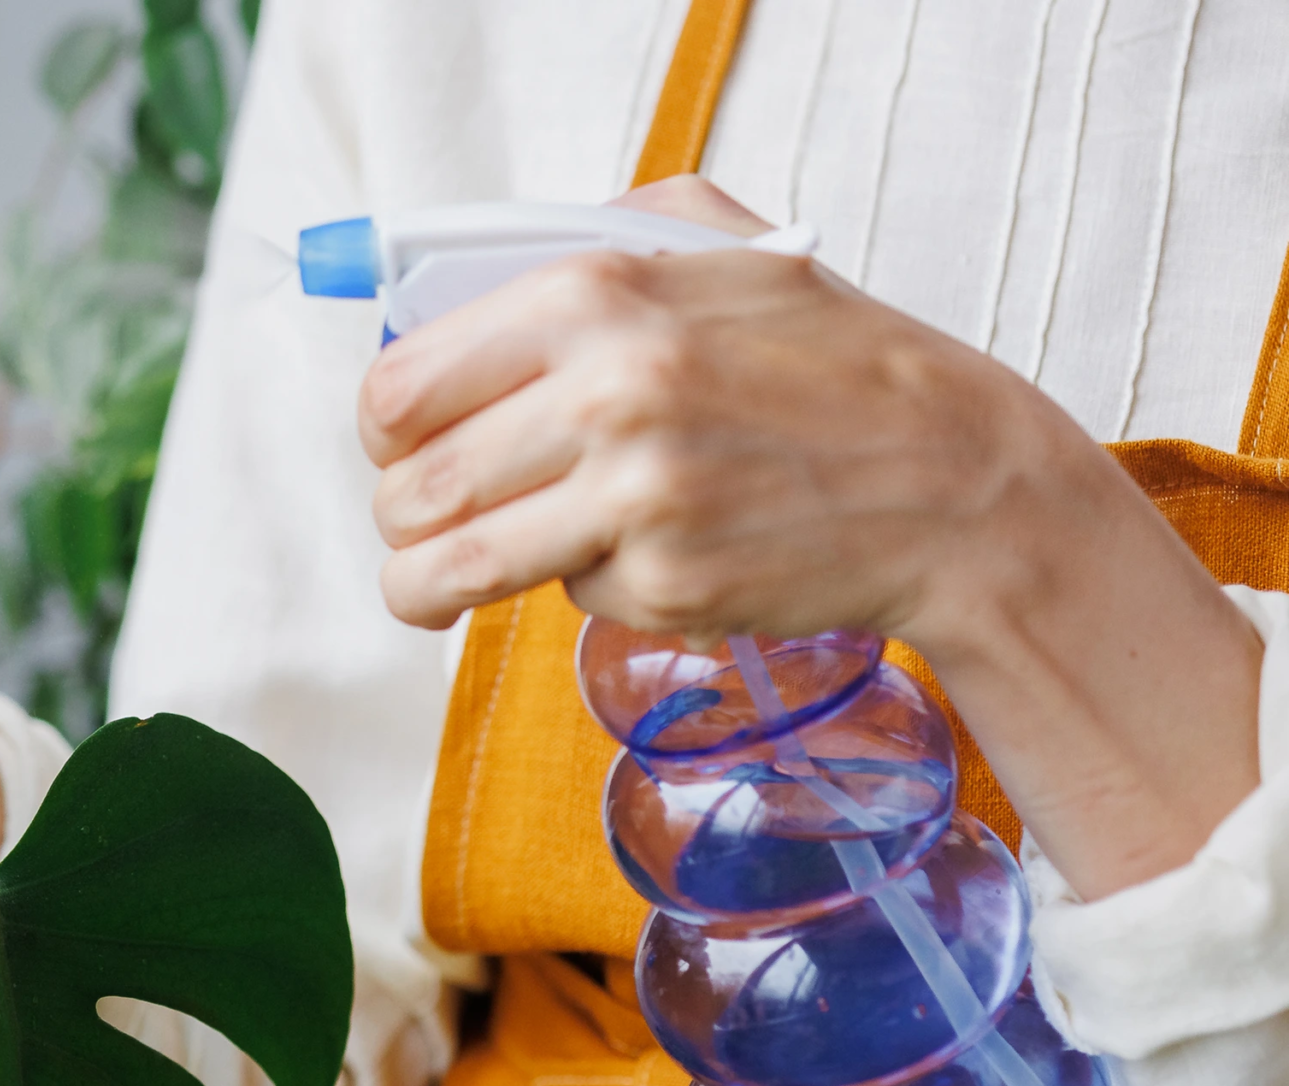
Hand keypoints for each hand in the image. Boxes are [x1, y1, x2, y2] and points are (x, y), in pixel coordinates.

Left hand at [362, 175, 1095, 643]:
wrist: (954, 479)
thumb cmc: (833, 362)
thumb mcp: (716, 243)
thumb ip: (592, 238)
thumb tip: (465, 288)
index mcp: (593, 297)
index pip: (400, 385)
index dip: (383, 432)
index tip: (398, 449)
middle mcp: (608, 392)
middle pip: (412, 488)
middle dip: (402, 518)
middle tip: (427, 524)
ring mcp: (636, 497)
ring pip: (452, 567)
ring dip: (426, 586)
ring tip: (436, 590)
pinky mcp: (667, 584)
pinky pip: (568, 595)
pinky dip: (587, 584)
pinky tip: (648, 551)